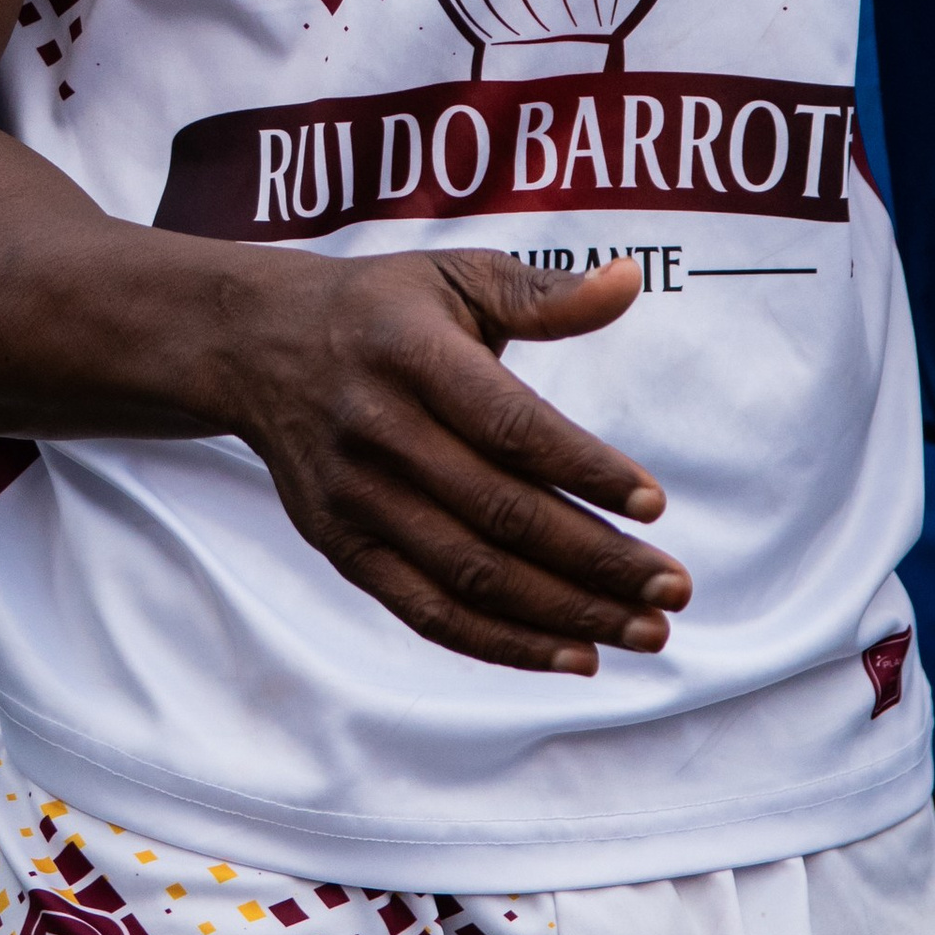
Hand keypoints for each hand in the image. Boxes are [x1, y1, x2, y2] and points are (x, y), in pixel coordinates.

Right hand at [221, 245, 691, 674]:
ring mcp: (356, 498)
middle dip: (595, 561)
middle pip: (498, 515)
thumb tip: (629, 282)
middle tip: (673, 592)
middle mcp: (379, 431)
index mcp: (412, 354)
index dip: (583, 469)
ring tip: (644, 634)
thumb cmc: (387, 308)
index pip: (509, 426)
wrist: (261, 346)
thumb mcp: (459, 276)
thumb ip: (545, 294)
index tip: (654, 504)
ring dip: (564, 615)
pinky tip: (574, 657)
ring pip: (470, 575)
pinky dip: (502, 644)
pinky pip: (427, 611)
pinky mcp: (342, 547)